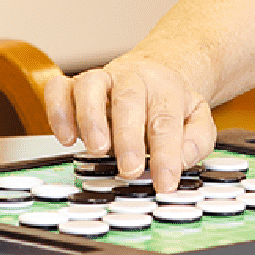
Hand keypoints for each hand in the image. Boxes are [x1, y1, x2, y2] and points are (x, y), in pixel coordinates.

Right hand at [42, 51, 216, 191]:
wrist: (151, 72)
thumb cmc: (169, 103)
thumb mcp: (197, 117)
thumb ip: (197, 140)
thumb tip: (181, 159)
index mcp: (164, 89)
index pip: (166, 121)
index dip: (166, 154)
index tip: (165, 182)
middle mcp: (131, 80)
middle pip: (128, 100)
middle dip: (128, 136)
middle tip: (130, 169)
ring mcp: (100, 80)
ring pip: (89, 85)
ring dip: (90, 118)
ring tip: (97, 150)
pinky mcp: (73, 86)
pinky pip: (58, 89)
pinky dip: (57, 111)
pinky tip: (66, 138)